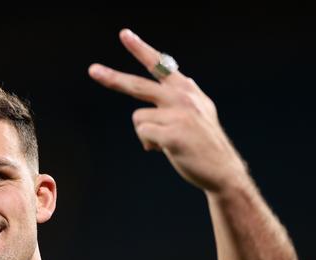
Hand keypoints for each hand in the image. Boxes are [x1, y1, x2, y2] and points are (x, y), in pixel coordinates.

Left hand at [88, 29, 248, 193]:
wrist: (222, 169)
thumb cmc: (204, 143)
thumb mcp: (200, 111)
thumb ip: (187, 94)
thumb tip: (185, 78)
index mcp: (186, 90)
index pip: (160, 65)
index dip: (141, 49)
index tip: (124, 34)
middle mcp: (182, 97)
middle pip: (138, 85)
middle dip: (113, 78)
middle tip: (92, 70)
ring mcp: (179, 114)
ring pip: (138, 118)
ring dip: (146, 134)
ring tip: (166, 141)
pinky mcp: (173, 134)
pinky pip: (143, 134)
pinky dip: (149, 144)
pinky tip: (166, 149)